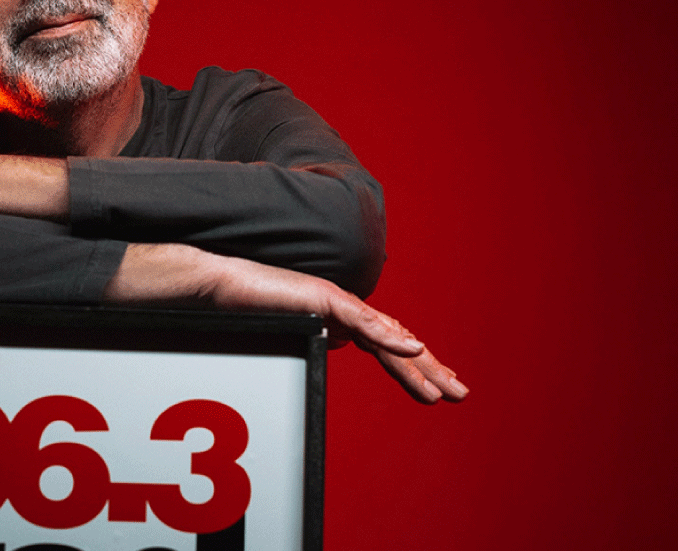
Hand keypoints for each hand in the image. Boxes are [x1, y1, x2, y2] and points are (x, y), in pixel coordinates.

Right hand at [108, 245, 467, 403]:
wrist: (216, 284)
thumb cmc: (243, 308)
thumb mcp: (288, 333)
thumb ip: (315, 338)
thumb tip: (336, 346)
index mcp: (338, 319)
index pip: (384, 346)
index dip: (412, 366)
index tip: (436, 388)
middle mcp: (344, 309)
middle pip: (396, 342)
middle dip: (431, 369)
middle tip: (460, 393)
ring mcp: (335, 301)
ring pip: (387, 335)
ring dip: (418, 362)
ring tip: (444, 386)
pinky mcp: (321, 297)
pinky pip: (361, 319)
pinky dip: (388, 335)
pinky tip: (411, 348)